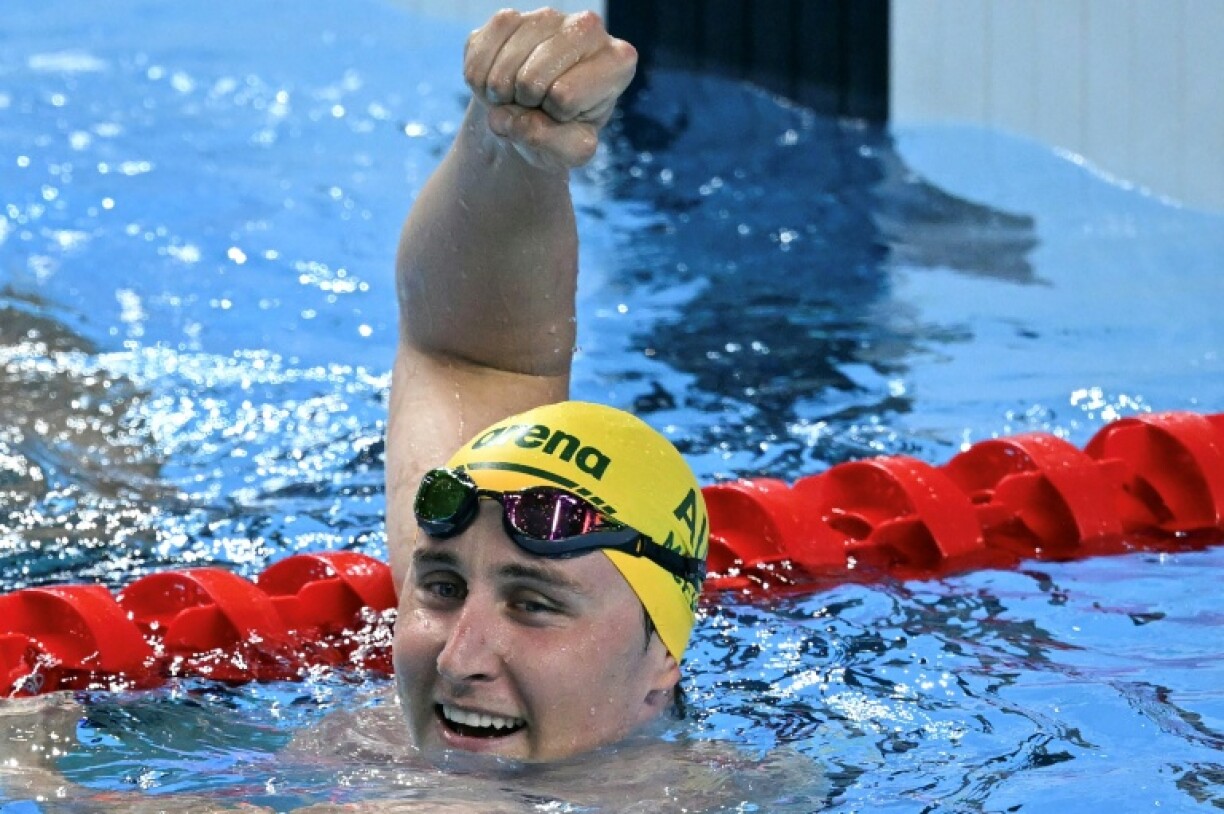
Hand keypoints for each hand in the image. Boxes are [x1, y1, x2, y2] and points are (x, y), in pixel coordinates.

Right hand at [464, 8, 636, 170]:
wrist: (531, 118)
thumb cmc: (562, 133)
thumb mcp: (572, 151)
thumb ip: (554, 145)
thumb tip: (507, 119)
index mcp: (618, 60)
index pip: (565, 96)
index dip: (556, 116)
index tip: (566, 114)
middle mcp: (588, 27)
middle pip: (532, 80)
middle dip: (527, 106)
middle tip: (538, 106)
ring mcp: (547, 17)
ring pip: (503, 70)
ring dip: (502, 96)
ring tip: (519, 96)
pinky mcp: (509, 18)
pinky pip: (479, 58)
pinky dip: (479, 83)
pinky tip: (501, 82)